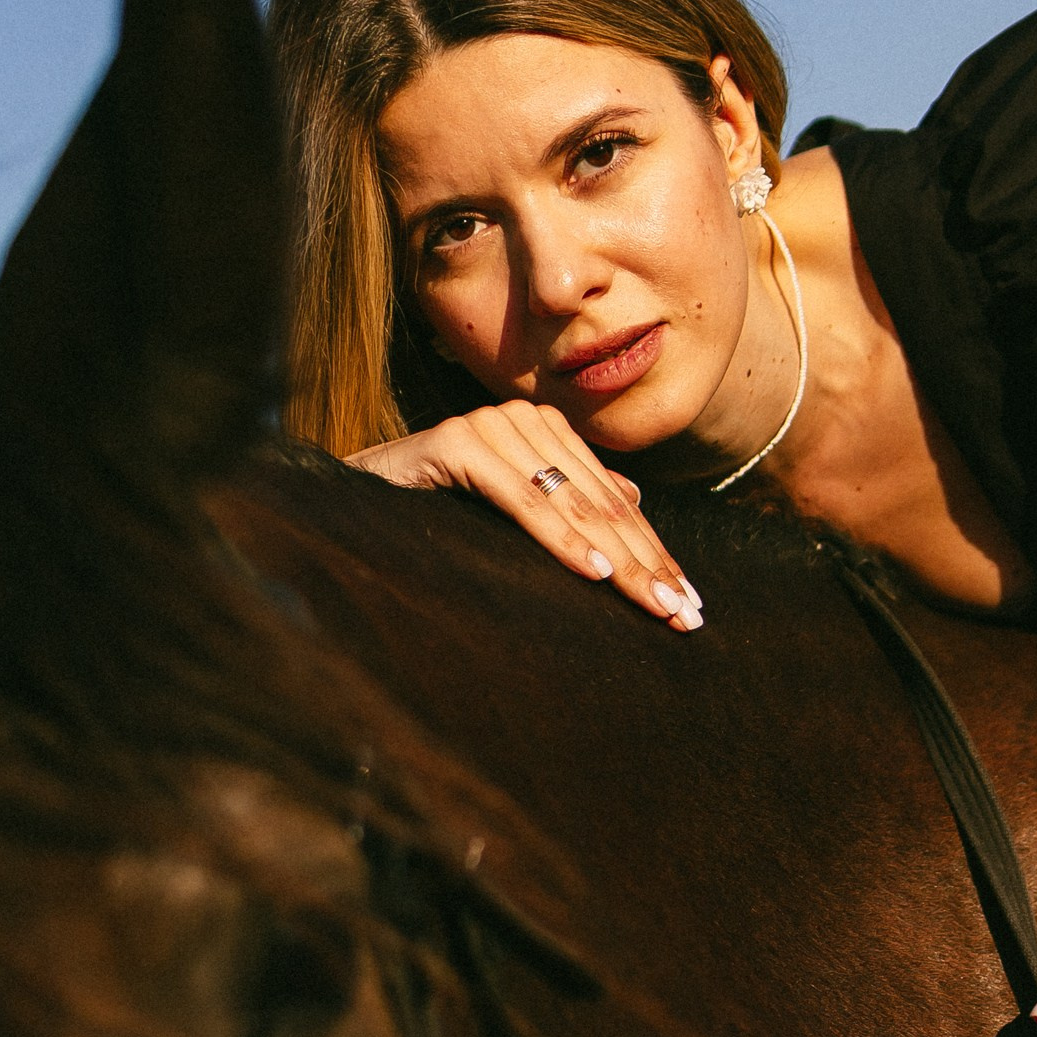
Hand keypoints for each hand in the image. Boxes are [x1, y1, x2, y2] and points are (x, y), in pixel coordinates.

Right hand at [348, 402, 702, 630]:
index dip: (653, 554)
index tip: (690, 605)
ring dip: (617, 559)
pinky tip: (594, 572)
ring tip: (654, 604)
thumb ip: (566, 498)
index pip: (613, 504)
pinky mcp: (456, 442)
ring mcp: (492, 427)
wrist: (346, 503)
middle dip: (647, 564)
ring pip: (571, 502)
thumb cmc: (428, 514)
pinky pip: (521, 499)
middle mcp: (524, 421)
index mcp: (544, 435)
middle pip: (602, 504)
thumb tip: (633, 498)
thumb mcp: (508, 513)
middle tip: (685, 615)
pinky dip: (559, 538)